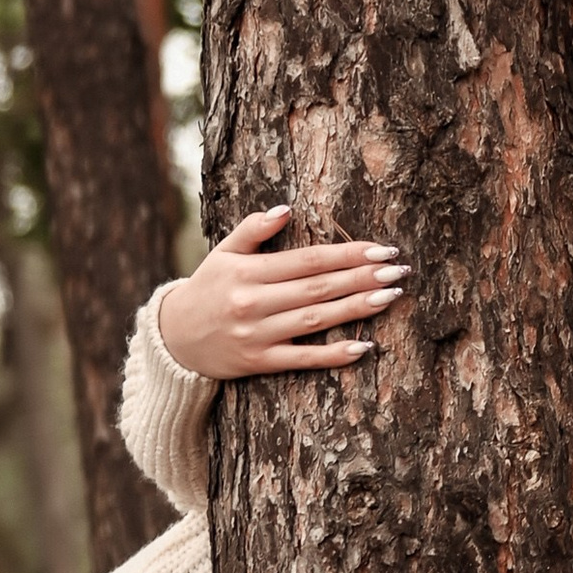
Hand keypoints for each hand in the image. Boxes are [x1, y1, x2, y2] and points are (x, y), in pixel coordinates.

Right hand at [156, 209, 408, 380]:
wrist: (175, 339)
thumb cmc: (208, 289)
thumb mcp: (223, 253)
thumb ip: (253, 229)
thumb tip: (286, 210)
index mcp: (248, 272)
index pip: (308, 260)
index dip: (347, 254)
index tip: (382, 249)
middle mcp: (253, 302)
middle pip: (318, 288)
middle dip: (362, 277)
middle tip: (398, 270)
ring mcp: (257, 334)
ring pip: (315, 320)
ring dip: (356, 308)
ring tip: (390, 297)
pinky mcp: (260, 362)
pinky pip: (302, 359)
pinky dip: (333, 355)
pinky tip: (364, 347)